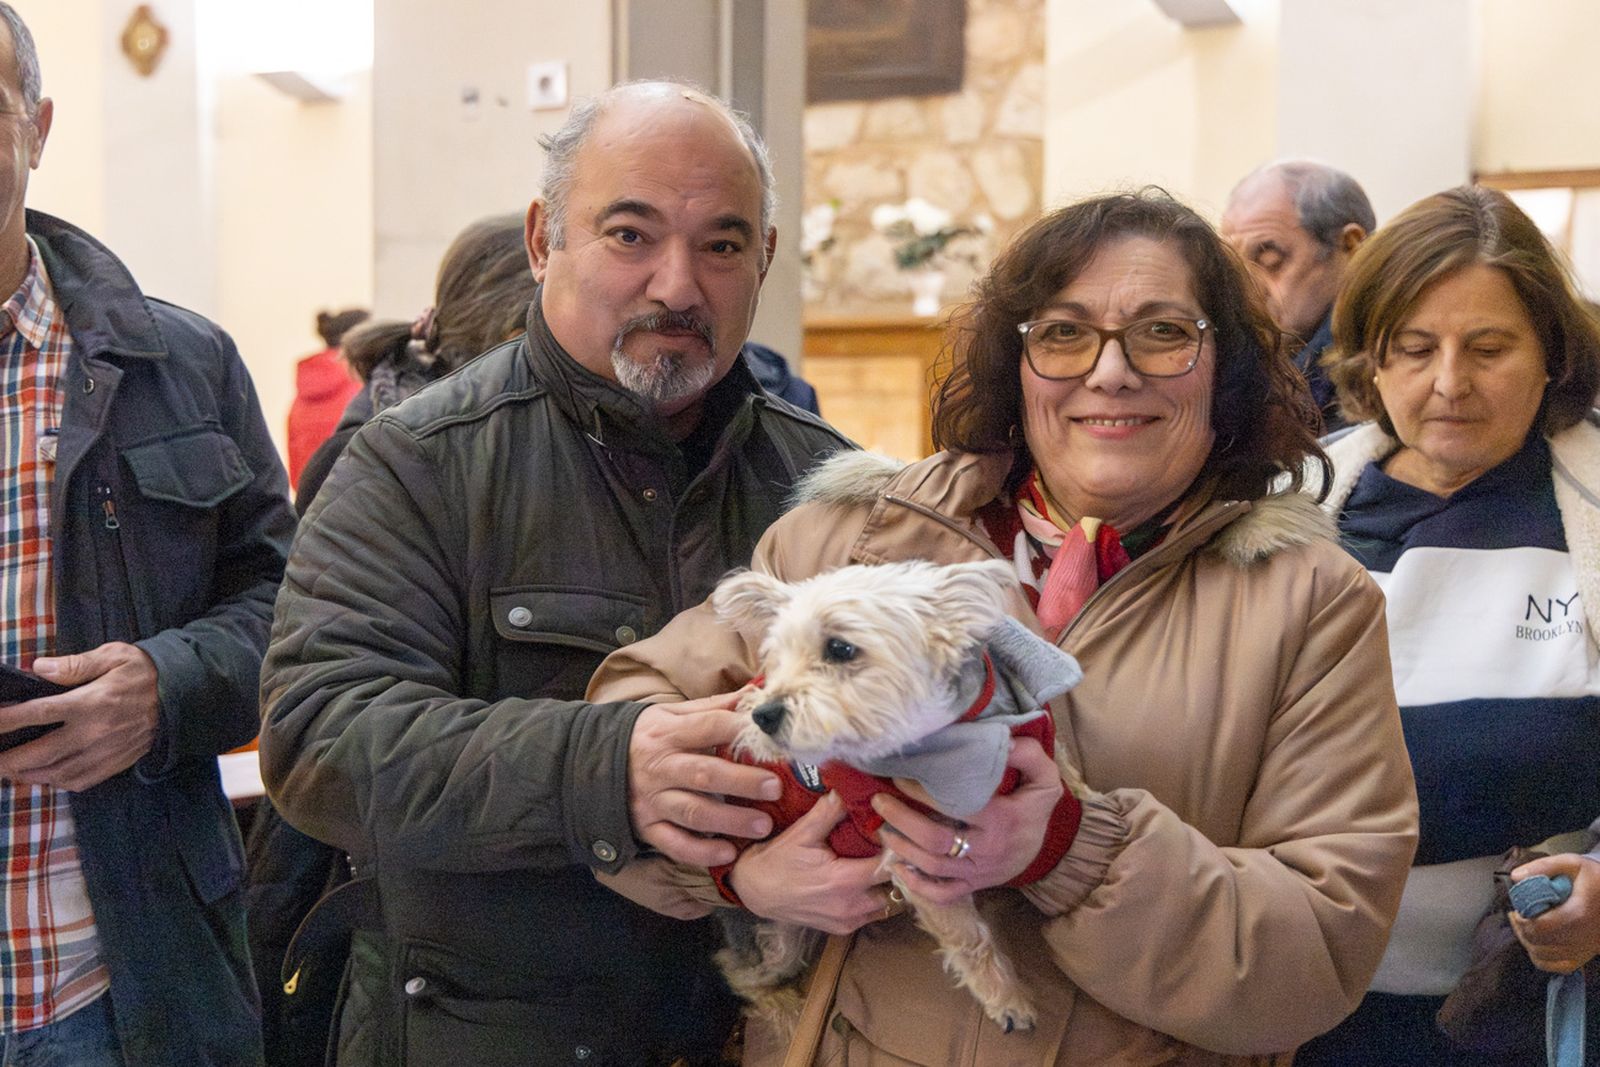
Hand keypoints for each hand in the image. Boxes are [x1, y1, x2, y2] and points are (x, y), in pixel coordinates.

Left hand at [0, 643, 159, 790]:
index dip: (7, 720)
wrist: (185, 696)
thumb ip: (75, 664)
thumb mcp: (113, 656)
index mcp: (90, 702)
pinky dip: (57, 783)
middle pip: (40, 752)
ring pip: (57, 772)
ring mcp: (104, 752)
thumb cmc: (145, 672)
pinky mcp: (115, 763)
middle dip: (9, 759)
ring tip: (10, 771)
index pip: (37, 713)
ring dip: (28, 774)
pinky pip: (80, 781)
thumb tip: (38, 668)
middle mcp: (94, 732)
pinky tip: (45, 777)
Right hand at [628, 692, 781, 865]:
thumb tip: (753, 696)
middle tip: (774, 787)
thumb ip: (711, 708)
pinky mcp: (648, 828)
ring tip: (763, 825)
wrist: (592, 763)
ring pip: (693, 812)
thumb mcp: (670, 714)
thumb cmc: (645, 737)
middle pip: (705, 773)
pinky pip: (675, 844)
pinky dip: (701, 852)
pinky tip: (728, 854)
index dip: (739, 730)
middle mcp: (661, 767)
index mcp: (668, 734)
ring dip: (729, 820)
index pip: (708, 727)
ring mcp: (653, 800)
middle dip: (741, 781)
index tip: (772, 738)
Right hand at [729, 790, 890, 933]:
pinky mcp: (842, 929)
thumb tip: (848, 789)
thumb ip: (829, 811)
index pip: (890, 865)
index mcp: (844, 881)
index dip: (896, 848)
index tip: (894, 834)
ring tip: (877, 864)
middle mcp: (851, 906)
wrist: (754, 891)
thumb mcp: (802, 832)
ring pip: (886, 903)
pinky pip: (871, 915)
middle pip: (893, 886)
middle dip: (895, 867)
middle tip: (891, 847)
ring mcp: (847, 921)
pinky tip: (863, 883)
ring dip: (886, 885)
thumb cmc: (777, 860)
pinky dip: (873, 900)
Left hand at [872, 737, 1063, 905]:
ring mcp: (978, 872)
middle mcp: (987, 849)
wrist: (1051, 848)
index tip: (900, 778)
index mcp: (1001, 819)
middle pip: (935, 839)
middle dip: (901, 820)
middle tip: (879, 801)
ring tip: (881, 828)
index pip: (955, 806)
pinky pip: (942, 894)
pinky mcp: (973, 886)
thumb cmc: (1036, 806)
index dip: (922, 793)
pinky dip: (916, 885)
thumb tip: (1003, 740)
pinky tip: (897, 868)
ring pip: (932, 866)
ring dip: (902, 848)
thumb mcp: (1043, 777)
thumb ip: (1027, 754)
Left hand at [1509, 852, 1599, 973]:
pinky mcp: (1585, 958)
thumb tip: (1515, 877)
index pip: (1538, 926)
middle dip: (1521, 929)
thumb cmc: (1596, 880)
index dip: (1521, 920)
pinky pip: (1556, 967)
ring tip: (1525, 926)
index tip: (1516, 909)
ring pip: (1543, 957)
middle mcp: (1581, 937)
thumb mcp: (1572, 864)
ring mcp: (1584, 951)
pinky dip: (1540, 958)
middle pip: (1537, 942)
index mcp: (1578, 914)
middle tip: (1517, 916)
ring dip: (1527, 942)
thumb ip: (1543, 867)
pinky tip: (1537, 943)